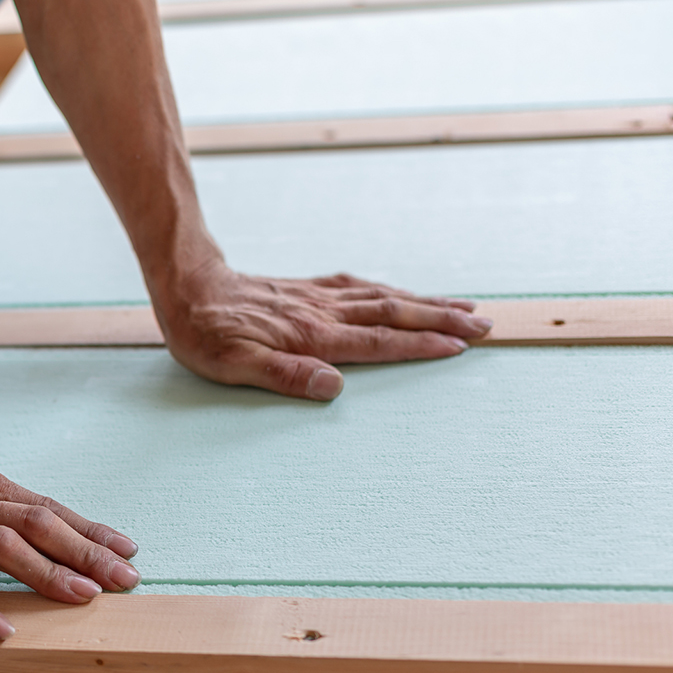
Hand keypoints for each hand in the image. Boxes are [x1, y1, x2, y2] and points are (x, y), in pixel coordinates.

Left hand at [155, 261, 492, 400]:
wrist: (187, 286)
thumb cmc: (206, 334)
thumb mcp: (233, 365)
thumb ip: (285, 375)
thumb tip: (334, 386)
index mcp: (311, 336)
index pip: (377, 342)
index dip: (419, 346)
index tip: (460, 346)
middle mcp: (323, 312)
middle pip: (393, 314)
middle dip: (441, 320)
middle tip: (485, 326)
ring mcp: (317, 297)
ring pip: (382, 297)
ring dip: (424, 303)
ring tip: (463, 306)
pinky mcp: (306, 288)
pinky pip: (359, 287)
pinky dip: (389, 291)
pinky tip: (399, 294)